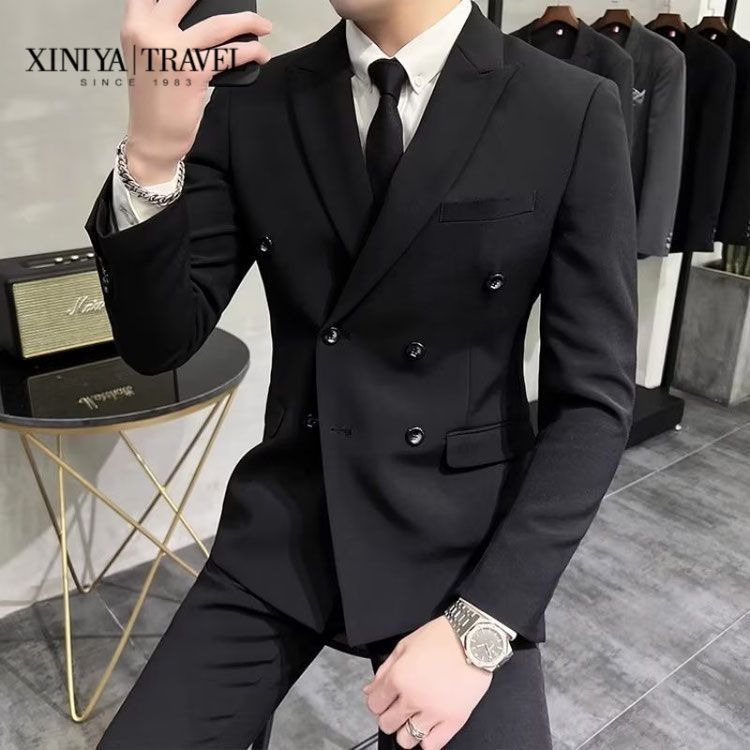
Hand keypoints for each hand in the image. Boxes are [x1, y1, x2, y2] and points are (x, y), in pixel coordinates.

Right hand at [120, 0, 272, 182]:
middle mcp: (150, 32)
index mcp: (134, 25)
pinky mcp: (194, 71)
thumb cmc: (154, 100)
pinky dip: (251, 52)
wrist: (153, 137)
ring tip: (264, 26)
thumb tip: (206, 20)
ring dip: (247, 22)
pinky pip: (230, 54)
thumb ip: (164, 33)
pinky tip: (260, 54)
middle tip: (241, 2)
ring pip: (219, 23)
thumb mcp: (149, 58)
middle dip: (222, 0)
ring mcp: (173, 50)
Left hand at [362, 616, 491, 748]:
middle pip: (387, 724)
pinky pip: (432, 745)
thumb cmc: (442, 637)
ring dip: (406, 730)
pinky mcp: (453, 721)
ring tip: (414, 718)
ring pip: (406, 739)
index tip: (385, 698)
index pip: (374, 704)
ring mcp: (433, 712)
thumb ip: (385, 669)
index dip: (377, 701)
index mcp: (399, 677)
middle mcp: (413, 698)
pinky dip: (427, 740)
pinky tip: (429, 727)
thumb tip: (370, 689)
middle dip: (389, 715)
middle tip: (399, 706)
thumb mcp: (406, 645)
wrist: (474, 640)